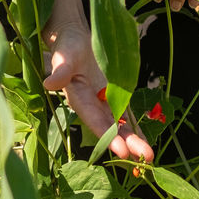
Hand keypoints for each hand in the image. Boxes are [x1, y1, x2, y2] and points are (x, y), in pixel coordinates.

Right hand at [42, 21, 153, 162]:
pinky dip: (135, 129)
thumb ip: (60, 70)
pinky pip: (126, 115)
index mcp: (79, 99)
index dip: (108, 136)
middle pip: (111, 128)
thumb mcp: (63, 56)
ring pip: (121, 125)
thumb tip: (50, 83)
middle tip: (145, 158)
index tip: (122, 151)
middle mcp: (92, 106)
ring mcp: (104, 103)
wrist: (74, 40)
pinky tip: (145, 143)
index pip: (95, 120)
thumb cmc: (67, 47)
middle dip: (127, 143)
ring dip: (134, 141)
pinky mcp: (114, 97)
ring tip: (149, 157)